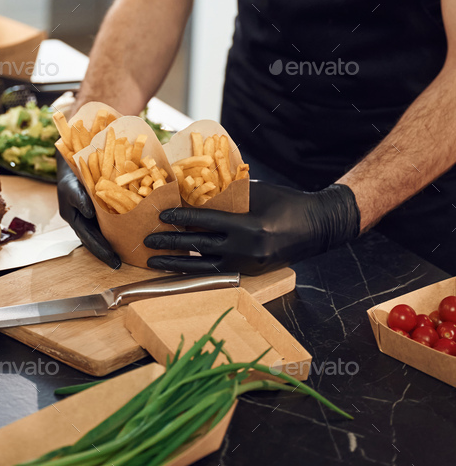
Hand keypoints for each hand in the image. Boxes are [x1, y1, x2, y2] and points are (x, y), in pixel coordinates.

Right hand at [57, 153, 120, 268]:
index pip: (89, 239)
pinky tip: (132, 231)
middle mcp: (83, 221)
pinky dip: (119, 226)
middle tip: (120, 265)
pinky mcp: (100, 209)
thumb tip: (89, 213)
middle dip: (107, 253)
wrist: (73, 163)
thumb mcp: (71, 186)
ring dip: (115, 242)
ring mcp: (91, 217)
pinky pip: (109, 220)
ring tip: (130, 254)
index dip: (101, 251)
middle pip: (96, 240)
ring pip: (103, 232)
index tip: (113, 262)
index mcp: (75, 220)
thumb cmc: (70, 176)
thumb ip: (79, 199)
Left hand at [143, 181, 359, 274]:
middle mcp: (247, 249)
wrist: (318, 226)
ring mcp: (248, 265)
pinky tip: (179, 267)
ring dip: (176, 264)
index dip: (181, 218)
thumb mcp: (257, 192)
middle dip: (170, 244)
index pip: (206, 221)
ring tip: (154, 261)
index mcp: (250, 226)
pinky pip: (216, 272)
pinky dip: (195, 269)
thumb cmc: (287, 202)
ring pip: (203, 267)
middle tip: (147, 240)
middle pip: (199, 247)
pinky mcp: (250, 273)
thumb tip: (195, 192)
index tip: (161, 216)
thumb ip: (229, 196)